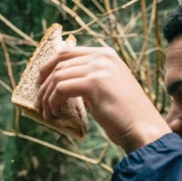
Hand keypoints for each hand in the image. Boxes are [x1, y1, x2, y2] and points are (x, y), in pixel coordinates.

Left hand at [37, 46, 170, 152]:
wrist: (143, 129)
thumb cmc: (125, 115)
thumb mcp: (107, 89)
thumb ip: (89, 79)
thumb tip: (62, 83)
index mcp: (106, 54)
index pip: (68, 52)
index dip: (49, 65)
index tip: (40, 81)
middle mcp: (103, 56)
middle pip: (60, 61)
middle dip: (43, 81)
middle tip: (38, 100)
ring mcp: (99, 68)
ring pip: (57, 76)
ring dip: (46, 96)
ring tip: (46, 113)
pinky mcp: (95, 83)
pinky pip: (61, 88)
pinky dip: (53, 101)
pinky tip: (55, 113)